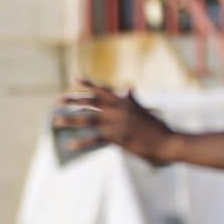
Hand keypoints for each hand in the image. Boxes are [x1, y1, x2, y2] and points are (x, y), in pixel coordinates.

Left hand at [53, 80, 172, 162]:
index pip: (102, 90)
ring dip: (70, 120)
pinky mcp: (117, 137)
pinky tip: (69, 144)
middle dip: (72, 100)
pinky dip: (81, 142)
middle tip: (57, 100)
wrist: (168, 141)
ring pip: (88, 119)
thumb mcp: (143, 110)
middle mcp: (118, 109)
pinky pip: (94, 139)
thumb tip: (128, 88)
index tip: (74, 78)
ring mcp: (117, 122)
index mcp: (124, 101)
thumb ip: (132, 99)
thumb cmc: (157, 127)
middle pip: (90, 102)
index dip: (88, 84)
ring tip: (56, 121)